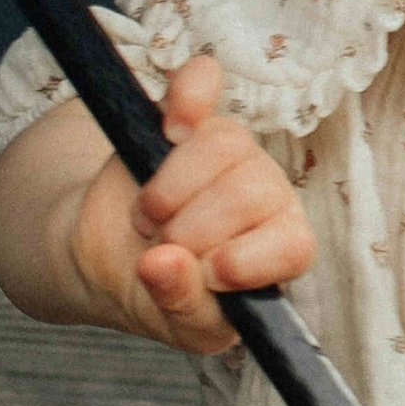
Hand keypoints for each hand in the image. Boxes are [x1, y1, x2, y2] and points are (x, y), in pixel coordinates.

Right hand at [70, 53, 313, 352]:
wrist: (109, 257)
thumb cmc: (161, 296)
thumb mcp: (175, 324)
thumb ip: (179, 304)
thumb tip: (165, 263)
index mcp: (280, 250)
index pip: (295, 244)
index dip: (252, 258)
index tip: (209, 272)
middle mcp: (268, 194)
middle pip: (251, 191)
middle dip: (191, 229)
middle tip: (163, 248)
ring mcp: (232, 150)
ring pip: (223, 144)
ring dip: (169, 189)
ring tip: (150, 218)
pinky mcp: (190, 116)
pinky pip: (202, 81)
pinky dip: (188, 96)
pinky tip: (172, 127)